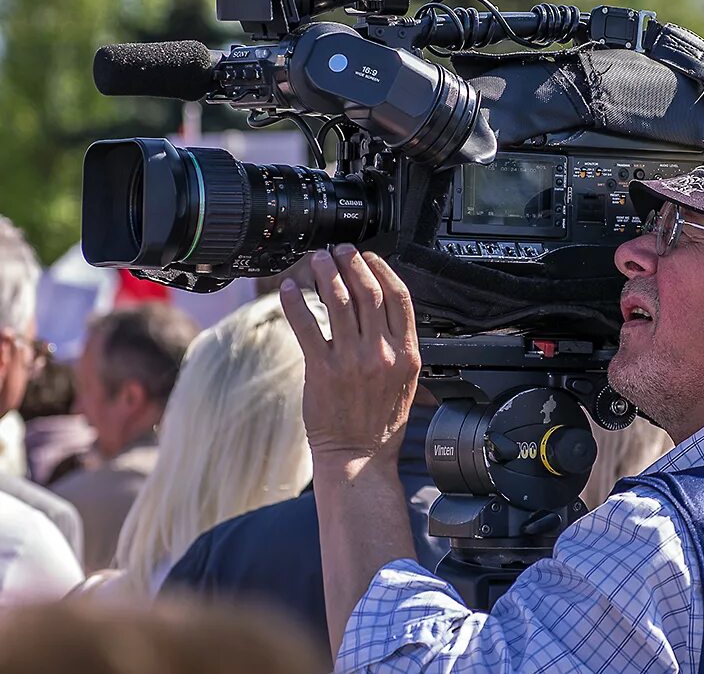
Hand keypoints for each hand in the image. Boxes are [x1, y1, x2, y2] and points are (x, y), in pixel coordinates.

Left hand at [280, 245, 420, 467]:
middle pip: (368, 292)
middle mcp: (382, 354)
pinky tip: (291, 289)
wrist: (359, 456)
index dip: (383, 270)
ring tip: (317, 261)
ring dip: (326, 274)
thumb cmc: (381, 423)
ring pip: (338, 302)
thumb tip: (385, 312)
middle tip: (339, 251)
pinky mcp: (322, 370)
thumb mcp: (407, 382)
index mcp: (408, 354)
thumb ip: (400, 347)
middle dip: (352, 263)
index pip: (399, 298)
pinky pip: (307, 326)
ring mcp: (352, 361)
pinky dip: (297, 302)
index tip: (370, 257)